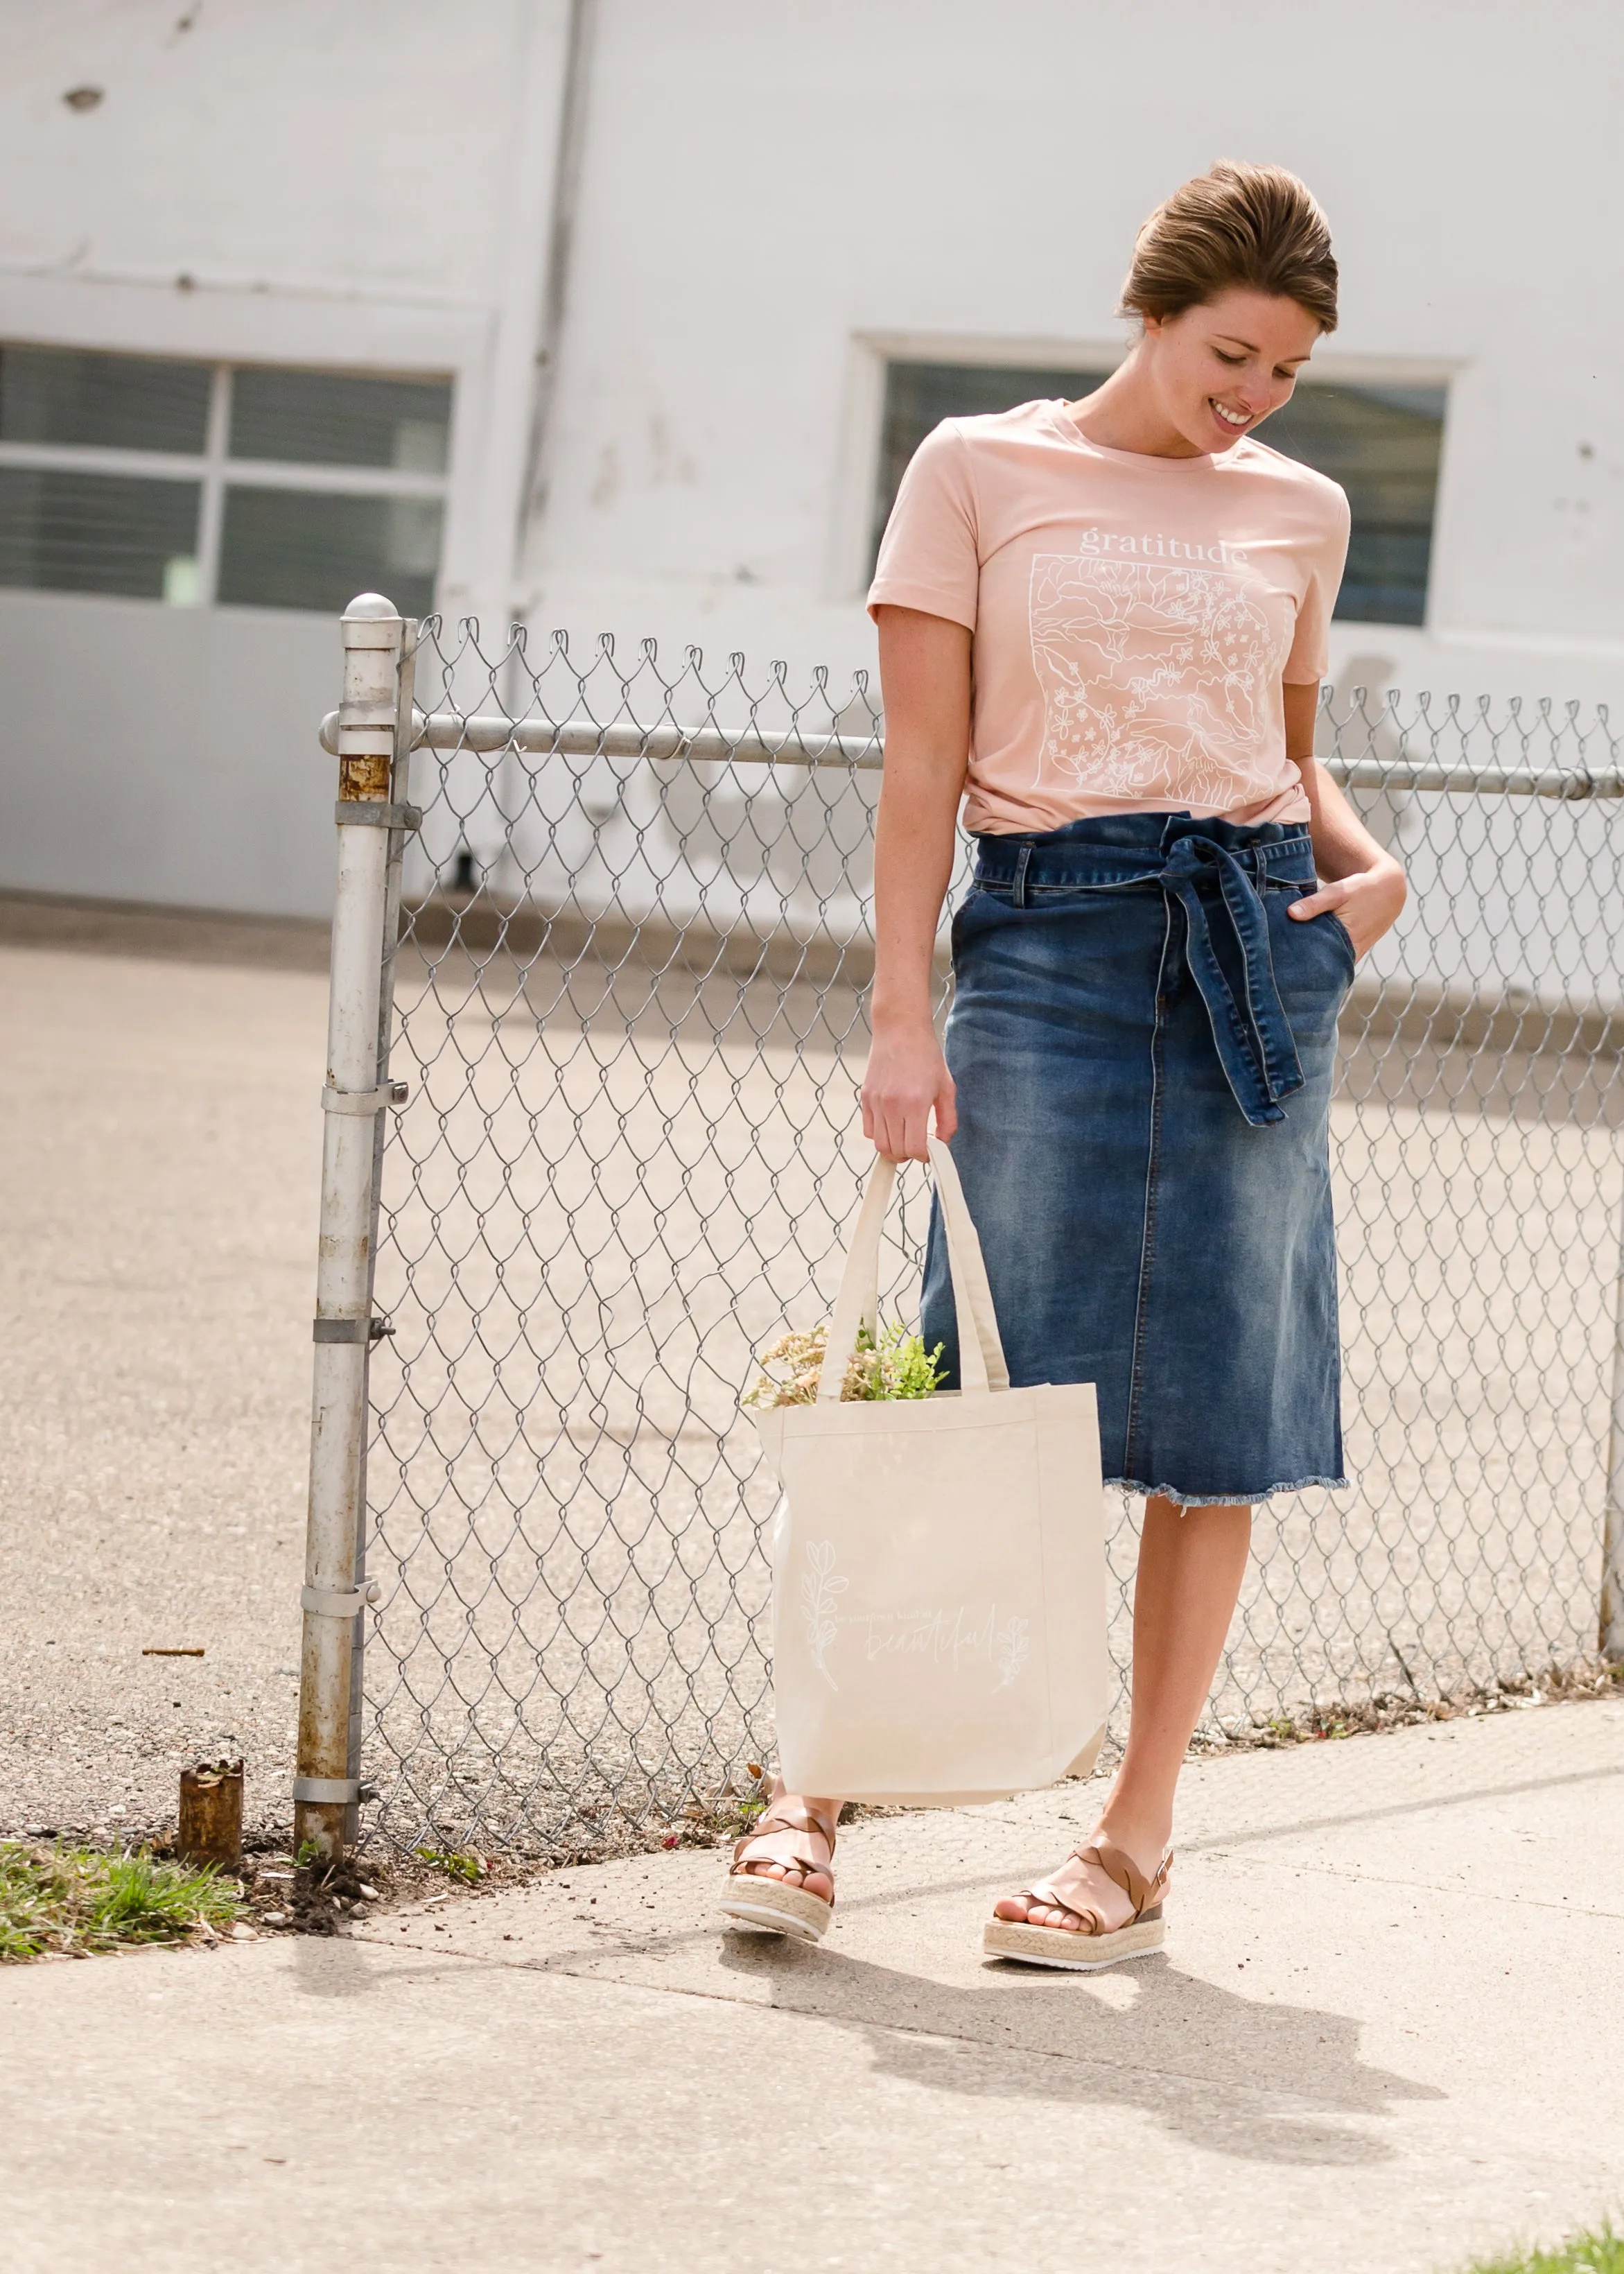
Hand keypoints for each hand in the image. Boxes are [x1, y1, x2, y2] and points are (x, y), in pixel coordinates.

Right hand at [861, 1021, 955, 1161]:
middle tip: (919, 1146)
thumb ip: (948, 1119)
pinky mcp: (865, 1097)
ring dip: (893, 1148)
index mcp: (915, 1103)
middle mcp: (891, 1106)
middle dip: (909, 1155)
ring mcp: (875, 1102)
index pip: (913, 1148)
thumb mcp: (946, 1087)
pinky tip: (892, 1125)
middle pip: (895, 1151)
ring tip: (905, 1138)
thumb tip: (942, 1143)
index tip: (929, 1151)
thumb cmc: (926, 1056)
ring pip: (879, 1144)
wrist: (900, 1030)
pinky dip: (880, 1135)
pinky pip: (868, 1129)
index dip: (923, 1156)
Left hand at [1287, 856, 1405, 958]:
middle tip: (1282, 965)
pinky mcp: (1356, 952)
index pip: (1318, 957)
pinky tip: (1308, 958)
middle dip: (1304, 965)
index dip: (1300, 961)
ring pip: (1331, 964)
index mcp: (1347, 936)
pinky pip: (1338, 961)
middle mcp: (1352, 950)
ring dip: (1315, 963)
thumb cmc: (1360, 888)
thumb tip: (1290, 913)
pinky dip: (1326, 959)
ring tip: (1291, 963)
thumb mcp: (1337, 892)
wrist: (1388, 891)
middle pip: (1323, 964)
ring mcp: (1355, 954)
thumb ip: (1314, 903)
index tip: (1282, 961)